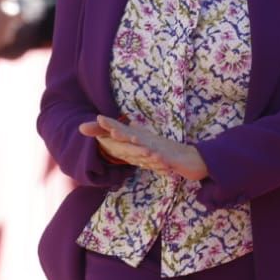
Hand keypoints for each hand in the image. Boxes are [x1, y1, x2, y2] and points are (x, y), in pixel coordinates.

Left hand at [79, 115, 207, 179]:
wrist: (189, 159)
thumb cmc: (164, 151)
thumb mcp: (142, 148)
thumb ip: (129, 141)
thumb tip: (119, 129)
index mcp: (138, 138)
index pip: (119, 131)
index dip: (105, 126)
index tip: (90, 121)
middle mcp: (146, 140)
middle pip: (127, 132)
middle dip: (113, 126)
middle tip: (99, 119)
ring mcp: (157, 147)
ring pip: (142, 142)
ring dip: (130, 137)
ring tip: (116, 133)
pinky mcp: (168, 158)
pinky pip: (160, 156)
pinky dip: (155, 155)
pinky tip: (149, 153)